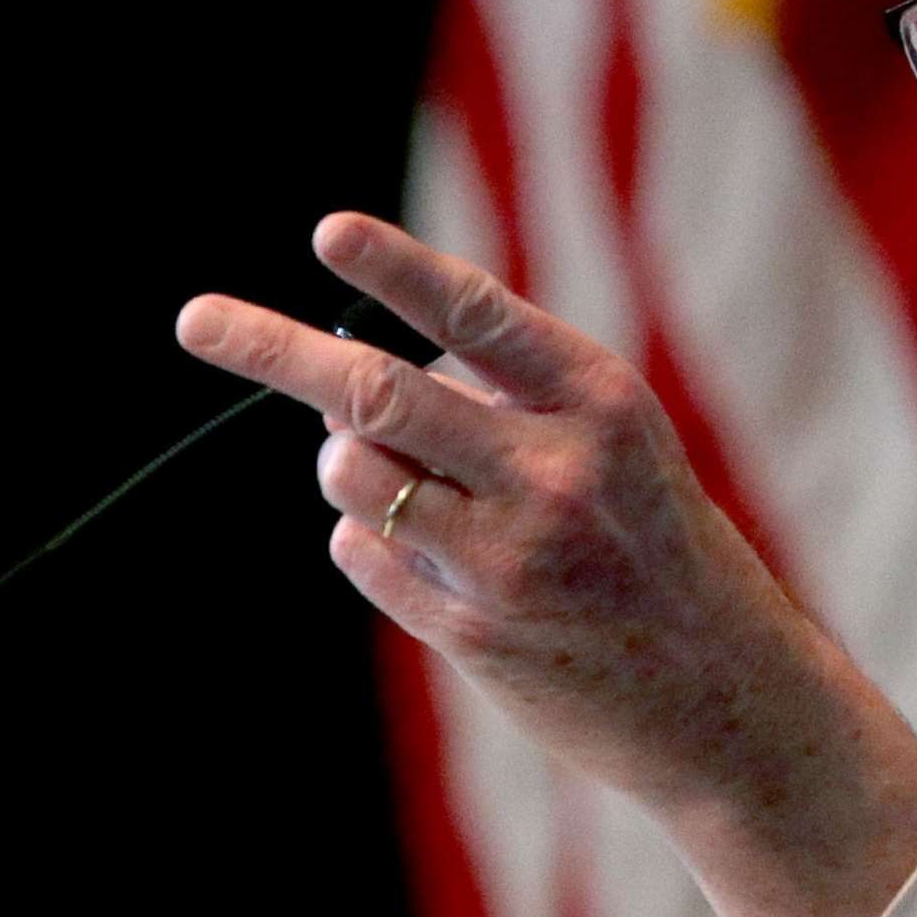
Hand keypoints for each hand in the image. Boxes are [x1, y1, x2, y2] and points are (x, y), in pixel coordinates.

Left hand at [176, 212, 916, 916]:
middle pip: (378, 393)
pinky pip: (365, 553)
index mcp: (600, 400)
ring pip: (355, 475)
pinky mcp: (474, 628)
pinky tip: (431, 548)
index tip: (326, 230)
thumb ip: (502, 399)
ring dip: (346, 461)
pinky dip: (368, 536)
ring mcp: (511, 555)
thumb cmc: (653, 538)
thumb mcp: (613, 441)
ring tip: (400, 473)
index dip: (398, 269)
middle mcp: (556, 469)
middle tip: (196, 319)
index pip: (479, 314)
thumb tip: (345, 394)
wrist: (720, 686)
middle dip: (274, 351)